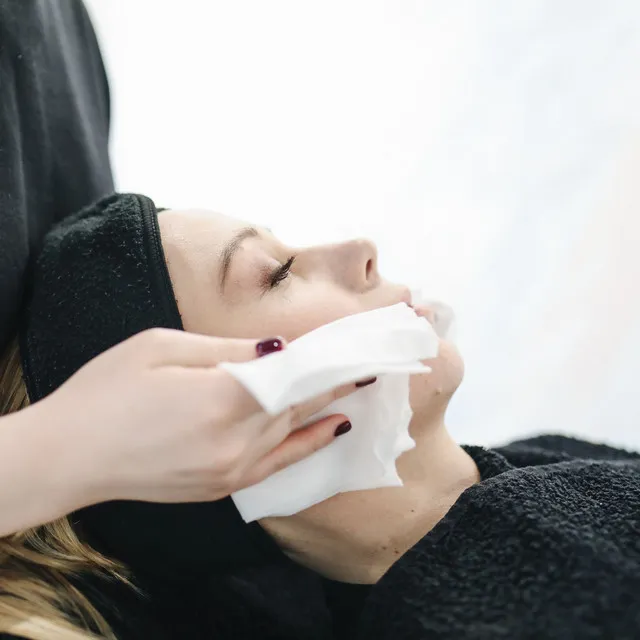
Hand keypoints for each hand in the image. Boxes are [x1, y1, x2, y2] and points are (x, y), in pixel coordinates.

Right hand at [30, 328, 360, 508]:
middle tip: (370, 361)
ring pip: (294, 430)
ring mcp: (230, 470)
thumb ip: (227, 349)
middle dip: (335, 379)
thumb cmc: (106, 392)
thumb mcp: (161, 348)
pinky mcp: (222, 487)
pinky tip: (333, 427)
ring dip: (328, 405)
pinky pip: (278, 463)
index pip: (294, 374)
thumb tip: (276, 349)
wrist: (69, 456)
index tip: (357, 345)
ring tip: (360, 385)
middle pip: (300, 402)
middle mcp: (235, 441)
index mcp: (220, 398)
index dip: (328, 358)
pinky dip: (309, 443)